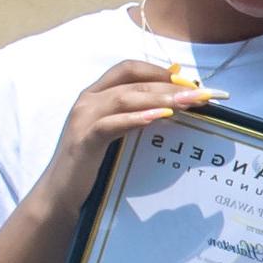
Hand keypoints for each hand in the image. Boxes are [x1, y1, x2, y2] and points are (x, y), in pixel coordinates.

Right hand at [31, 60, 225, 214]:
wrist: (59, 194)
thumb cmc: (93, 163)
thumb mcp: (117, 133)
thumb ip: (137, 113)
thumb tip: (173, 101)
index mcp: (96, 93)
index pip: (130, 68)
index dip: (161, 71)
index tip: (191, 82)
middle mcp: (88, 100)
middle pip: (133, 80)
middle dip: (170, 85)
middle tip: (202, 94)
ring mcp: (83, 119)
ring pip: (124, 97)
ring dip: (160, 97)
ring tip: (189, 102)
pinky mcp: (83, 141)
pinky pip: (110, 124)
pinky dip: (136, 118)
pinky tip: (160, 117)